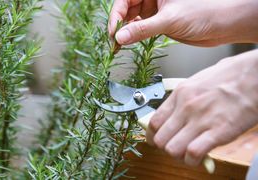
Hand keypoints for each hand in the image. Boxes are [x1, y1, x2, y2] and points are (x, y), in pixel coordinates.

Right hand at [109, 0, 257, 45]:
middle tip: (115, 40)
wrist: (222, 25)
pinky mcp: (159, 22)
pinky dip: (135, 35)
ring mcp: (155, 10)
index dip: (117, 14)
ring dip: (126, 31)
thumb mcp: (169, 20)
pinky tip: (131, 41)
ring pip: (133, 19)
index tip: (114, 31)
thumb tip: (121, 37)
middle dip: (120, 24)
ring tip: (121, 44)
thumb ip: (142, 29)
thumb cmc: (203, 13)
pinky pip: (141, 27)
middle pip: (127, 9)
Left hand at [146, 49, 257, 165]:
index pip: (153, 122)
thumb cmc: (230, 76)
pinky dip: (193, 160)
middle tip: (175, 147)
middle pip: (160, 139)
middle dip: (165, 147)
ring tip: (188, 152)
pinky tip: (199, 156)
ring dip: (179, 155)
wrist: (255, 75)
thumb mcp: (197, 81)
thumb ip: (183, 98)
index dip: (153, 136)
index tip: (157, 140)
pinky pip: (193, 153)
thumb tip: (174, 113)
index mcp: (180, 94)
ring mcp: (200, 120)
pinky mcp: (218, 131)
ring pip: (172, 149)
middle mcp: (186, 107)